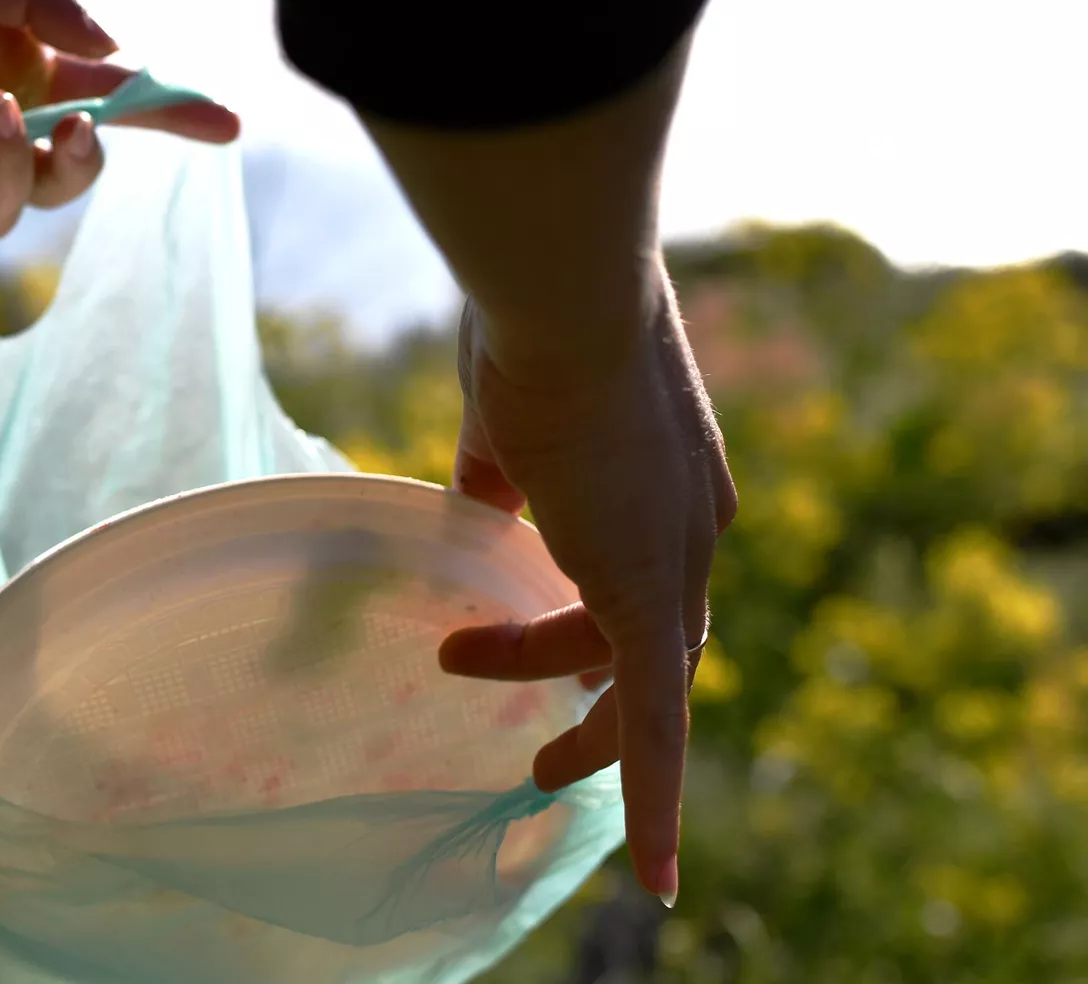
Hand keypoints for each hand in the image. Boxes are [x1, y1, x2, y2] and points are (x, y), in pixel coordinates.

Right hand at [437, 275, 736, 906]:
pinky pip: (658, 719)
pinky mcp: (651, 595)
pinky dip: (660, 798)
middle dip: (580, 684)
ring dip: (576, 718)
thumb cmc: (526, 329)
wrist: (561, 297)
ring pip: (641, 676)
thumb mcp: (507, 416)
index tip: (517, 632)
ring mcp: (679, 560)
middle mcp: (694, 528)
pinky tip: (660, 877)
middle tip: (524, 733)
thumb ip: (501, 473)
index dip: (584, 619)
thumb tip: (479, 511)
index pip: (636, 574)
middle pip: (647, 636)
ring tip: (503, 729)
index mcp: (668, 482)